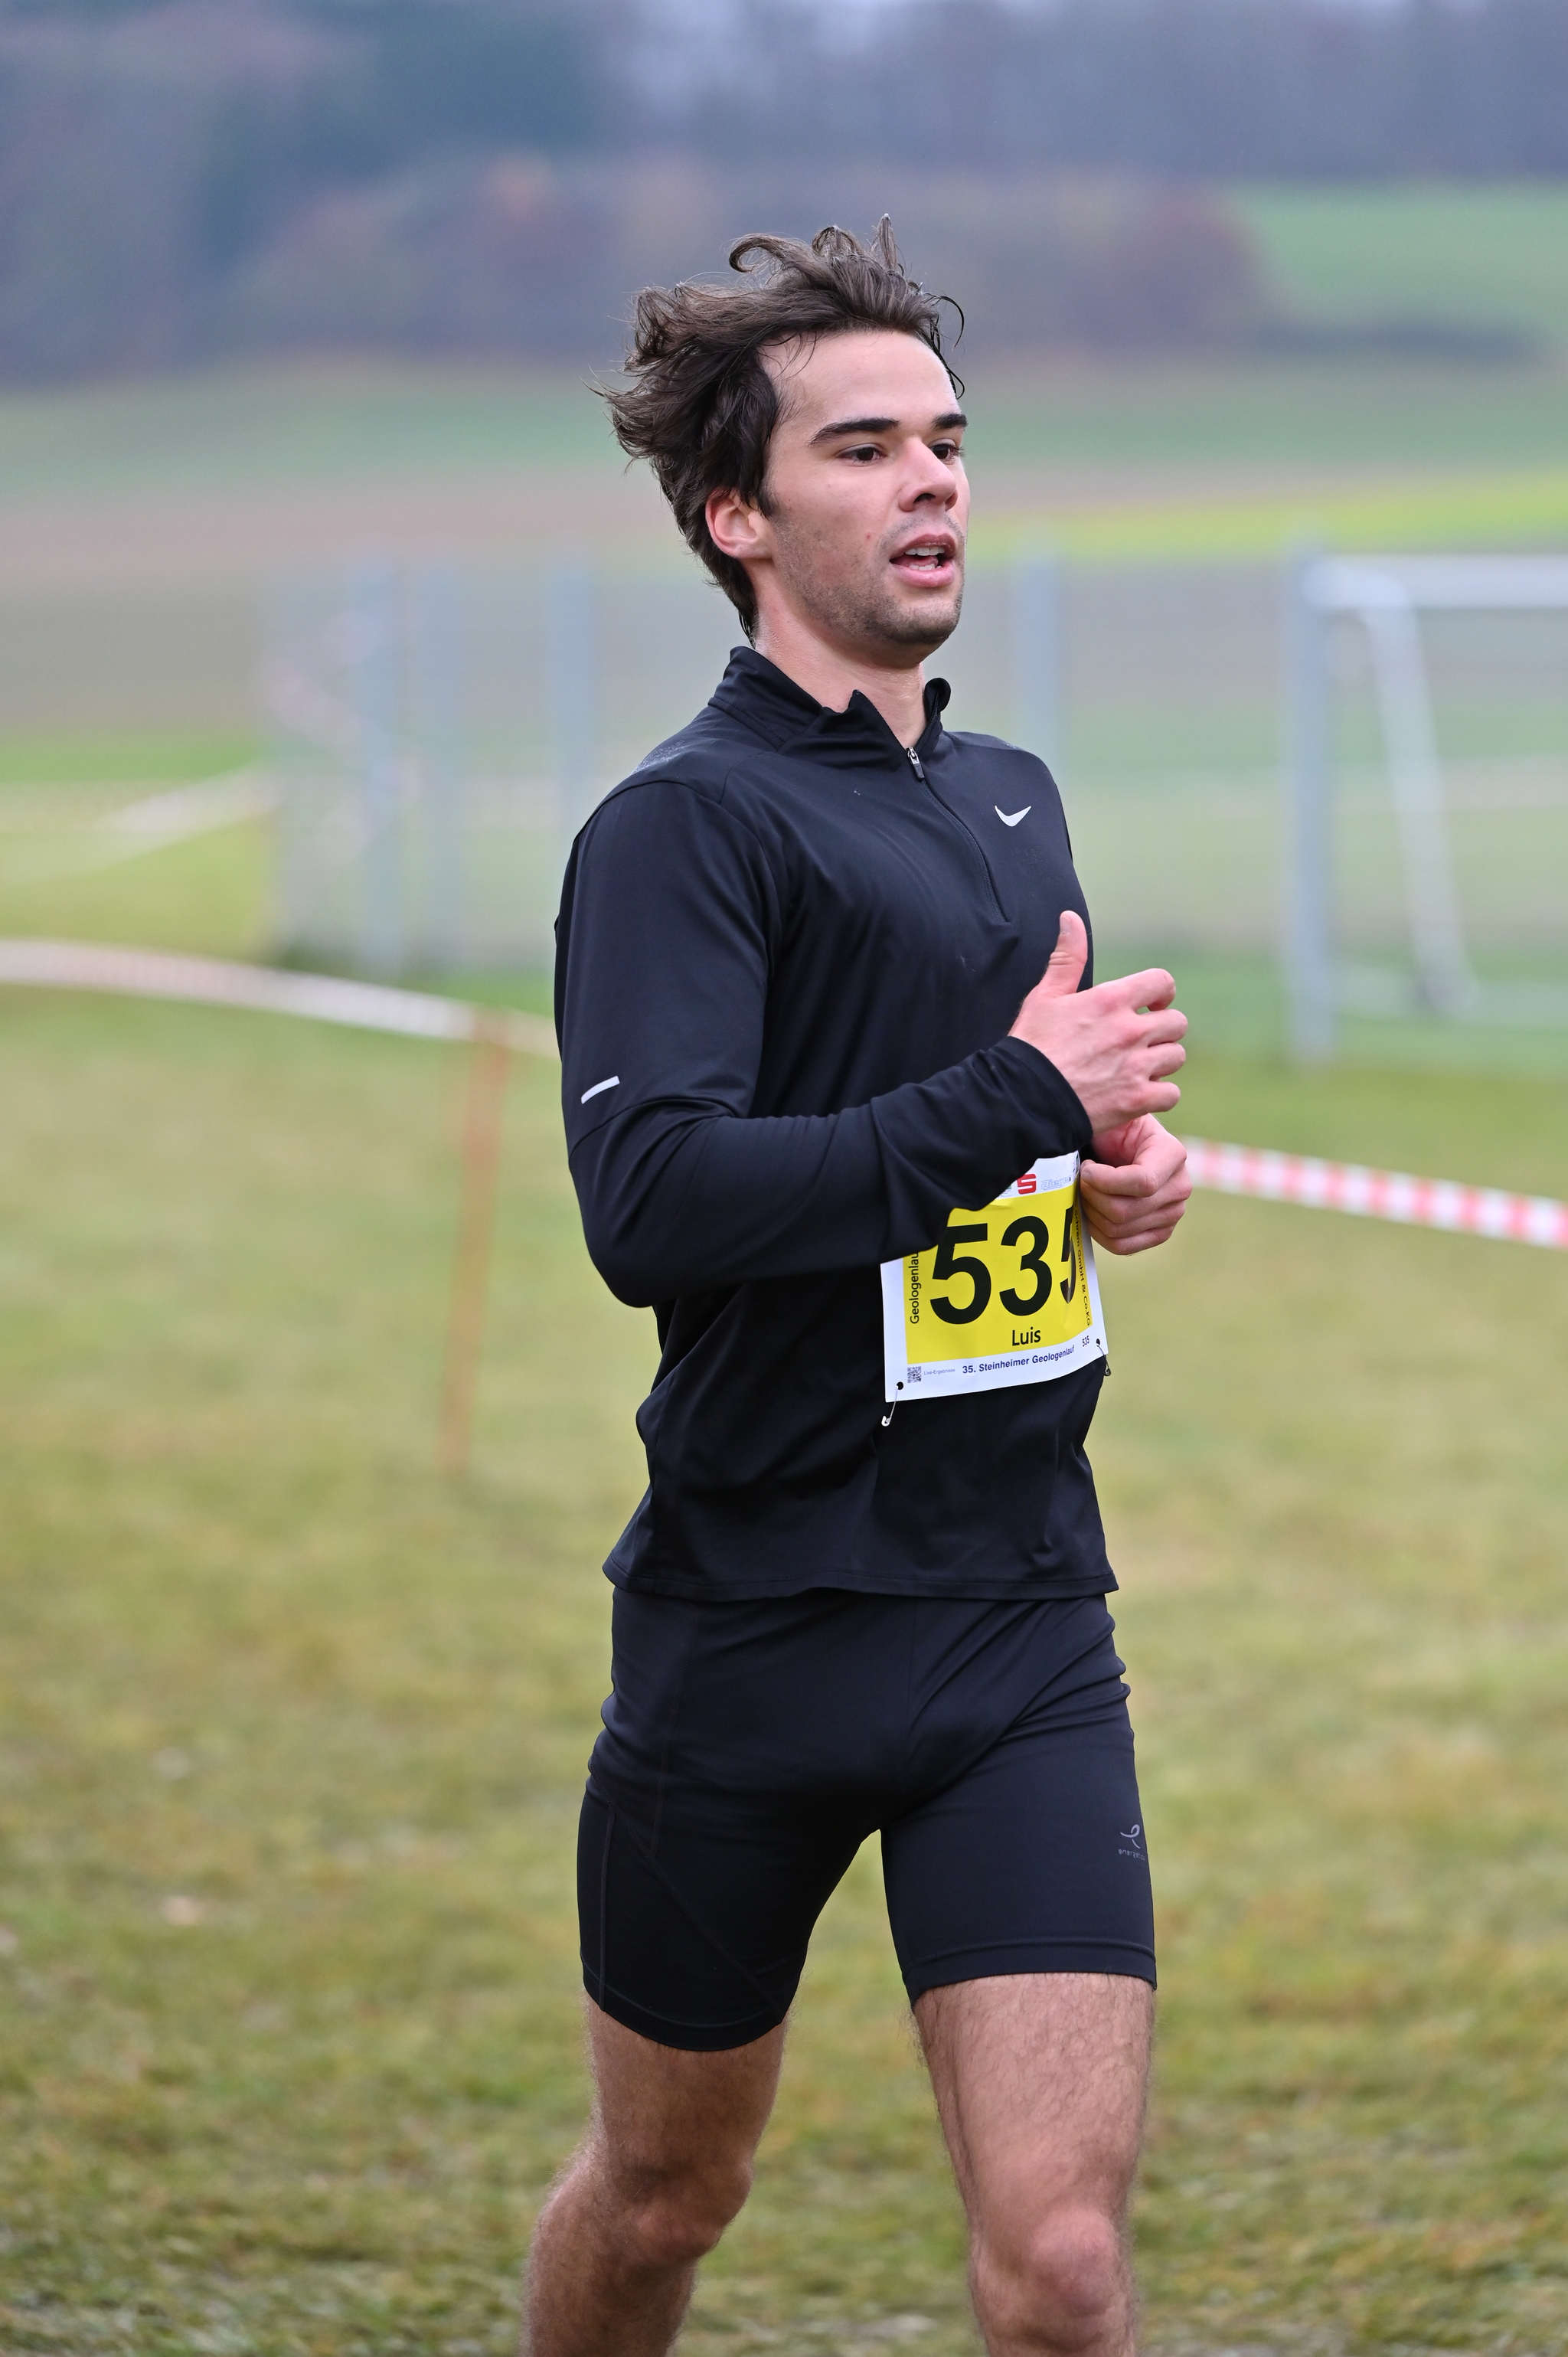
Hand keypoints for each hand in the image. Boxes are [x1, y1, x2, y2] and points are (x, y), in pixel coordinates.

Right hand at [1008, 911, 1186, 1134]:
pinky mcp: (1138, 1100)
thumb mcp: (1044, 996)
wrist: (1023, 1098)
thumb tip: (1071, 918)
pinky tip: (1141, 1093)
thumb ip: (1066, 957)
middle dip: (1162, 1030)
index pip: (1162, 982)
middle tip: (1142, 1041)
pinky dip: (1159, 1095)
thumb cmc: (1031, 1046)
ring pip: (1176, 1056)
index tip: (1150, 1004)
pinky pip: (1171, 1093)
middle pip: (1177, 1022)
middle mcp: (1131, 1031)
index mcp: (1111, 1000)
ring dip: (1161, 1061)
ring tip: (1140, 1068)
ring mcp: (1137, 1067)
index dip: (1160, 993)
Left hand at [1080, 1116, 1191, 1255]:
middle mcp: (1181, 1185)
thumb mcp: (1114, 1114)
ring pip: (1120, 1229)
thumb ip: (1112, 1116)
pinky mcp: (1160, 1232)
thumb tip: (1100, 1132)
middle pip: (1125, 1211)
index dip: (1105, 1181)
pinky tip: (1093, 1212)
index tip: (1086, 1168)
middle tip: (1081, 1181)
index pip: (1142, 1182)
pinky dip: (1100, 1233)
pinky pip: (1124, 1246)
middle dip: (1092, 1197)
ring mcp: (1173, 1212)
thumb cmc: (1110, 1127)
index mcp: (1173, 1153)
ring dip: (1092, 1213)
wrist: (1117, 1145)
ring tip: (1086, 1192)